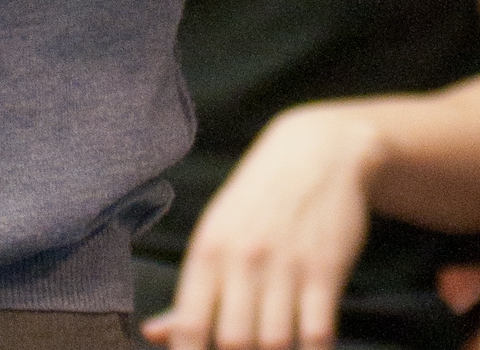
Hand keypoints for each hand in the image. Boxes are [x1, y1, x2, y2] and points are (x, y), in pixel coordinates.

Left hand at [143, 103, 380, 349]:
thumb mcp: (218, 232)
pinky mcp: (326, 269)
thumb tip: (153, 334)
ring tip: (270, 349)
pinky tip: (307, 349)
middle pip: (232, 343)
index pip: (189, 325)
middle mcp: (243, 258)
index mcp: (208, 250)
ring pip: (274, 344)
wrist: (318, 150)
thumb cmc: (258, 201)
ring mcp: (286, 264)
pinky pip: (317, 335)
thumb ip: (190, 291)